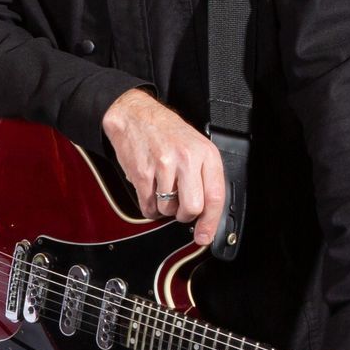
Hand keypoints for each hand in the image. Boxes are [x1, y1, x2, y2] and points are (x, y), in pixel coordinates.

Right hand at [101, 89, 226, 244]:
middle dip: (185, 215)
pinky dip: (149, 206)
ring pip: (168, 209)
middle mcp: (186, 159)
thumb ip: (205, 175)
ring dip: (165, 208)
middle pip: (192, 208)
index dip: (211, 222)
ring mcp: (163, 165)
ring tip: (163, 190)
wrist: (134, 114)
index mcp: (205, 153)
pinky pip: (148, 205)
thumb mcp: (195, 145)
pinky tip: (151, 191)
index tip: (205, 235)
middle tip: (181, 209)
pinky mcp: (142, 172)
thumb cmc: (165, 130)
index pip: (215, 196)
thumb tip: (208, 213)